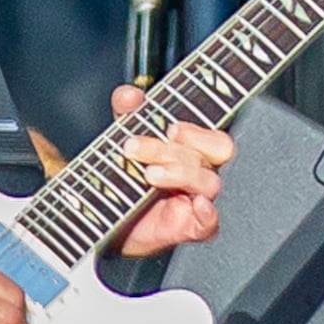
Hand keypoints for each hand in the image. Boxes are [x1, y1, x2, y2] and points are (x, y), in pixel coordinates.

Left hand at [107, 85, 231, 257]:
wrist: (107, 219)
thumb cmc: (126, 178)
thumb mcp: (124, 138)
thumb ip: (127, 113)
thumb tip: (130, 95)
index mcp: (194, 149)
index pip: (213, 135)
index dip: (196, 131)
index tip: (170, 129)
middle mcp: (202, 171)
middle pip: (216, 154)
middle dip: (178, 149)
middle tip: (138, 148)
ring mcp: (200, 199)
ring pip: (210, 183)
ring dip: (180, 173)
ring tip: (148, 174)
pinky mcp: (193, 228)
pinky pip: (212, 223)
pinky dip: (209, 213)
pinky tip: (198, 204)